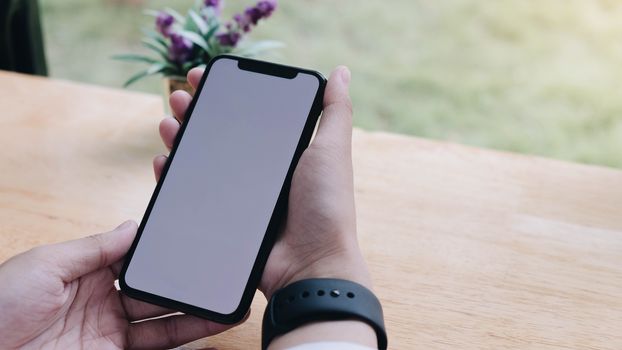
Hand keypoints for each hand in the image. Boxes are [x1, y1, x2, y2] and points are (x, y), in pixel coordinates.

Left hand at [0, 221, 235, 348]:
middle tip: (221, 273)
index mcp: (85, 270)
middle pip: (156, 288)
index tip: (192, 240)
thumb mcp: (45, 264)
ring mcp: (109, 330)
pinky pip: (156, 344)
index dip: (163, 251)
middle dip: (188, 281)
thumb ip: (94, 248)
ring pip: (163, 319)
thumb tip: (133, 227)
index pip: (135, 256)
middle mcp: (102, 299)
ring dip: (196, 312)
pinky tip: (207, 329)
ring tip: (228, 303)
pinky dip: (184, 337)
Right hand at [156, 66, 370, 298]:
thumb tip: (341, 71)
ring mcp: (240, 195)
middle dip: (197, 112)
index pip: (249, 112)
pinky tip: (164, 161)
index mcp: (284, 151)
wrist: (310, 265)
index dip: (226, 93)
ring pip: (202, 160)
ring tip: (168, 123)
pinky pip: (192, 193)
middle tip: (180, 97)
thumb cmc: (326, 206)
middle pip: (220, 133)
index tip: (204, 76)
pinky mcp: (223, 218)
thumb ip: (334, 111)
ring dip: (181, 138)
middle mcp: (261, 170)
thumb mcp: (332, 150)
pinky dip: (174, 175)